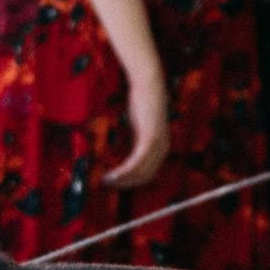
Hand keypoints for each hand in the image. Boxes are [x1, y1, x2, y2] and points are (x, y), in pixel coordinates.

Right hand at [107, 64, 170, 189]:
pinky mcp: (149, 140)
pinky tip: (113, 174)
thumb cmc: (143, 102)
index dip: (132, 181)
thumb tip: (124, 155)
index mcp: (162, 147)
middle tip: (108, 185)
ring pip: (140, 173)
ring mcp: (158, 145)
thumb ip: (135, 141)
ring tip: (106, 181)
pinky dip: (124, 171)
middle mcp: (163, 149)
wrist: (148, 84)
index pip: (149, 173)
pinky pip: (136, 163)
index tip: (116, 182)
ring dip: (122, 180)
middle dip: (126, 184)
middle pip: (145, 177)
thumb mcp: (139, 127)